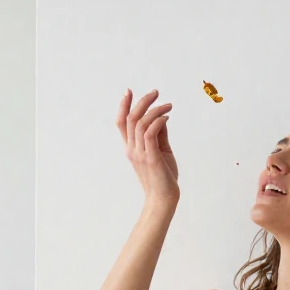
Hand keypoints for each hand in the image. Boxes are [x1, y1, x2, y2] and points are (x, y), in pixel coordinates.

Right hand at [117, 89, 178, 203]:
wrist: (164, 198)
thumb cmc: (163, 176)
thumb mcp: (161, 151)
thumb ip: (160, 135)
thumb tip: (162, 117)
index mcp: (131, 148)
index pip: (121, 123)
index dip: (123, 106)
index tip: (129, 91)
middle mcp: (132, 149)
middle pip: (130, 119)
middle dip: (142, 102)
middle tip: (156, 92)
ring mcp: (140, 154)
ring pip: (140, 123)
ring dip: (154, 110)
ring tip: (168, 105)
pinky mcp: (151, 158)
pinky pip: (150, 134)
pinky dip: (158, 121)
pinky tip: (167, 117)